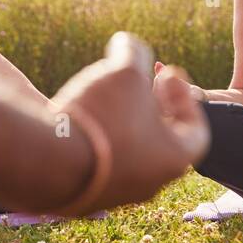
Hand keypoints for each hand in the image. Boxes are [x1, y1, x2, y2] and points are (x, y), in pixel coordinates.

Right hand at [50, 32, 210, 212]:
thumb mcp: (124, 72)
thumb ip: (134, 52)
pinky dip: (99, 142)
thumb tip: (127, 43)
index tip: (166, 74)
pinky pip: (100, 166)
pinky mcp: (85, 199)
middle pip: (162, 141)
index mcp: (174, 159)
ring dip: (124, 124)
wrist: (45, 162)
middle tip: (137, 84)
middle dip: (153, 108)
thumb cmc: (100, 117)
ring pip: (130, 154)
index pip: (197, 129)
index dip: (185, 97)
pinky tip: (82, 119)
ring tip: (107, 98)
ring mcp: (118, 196)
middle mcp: (151, 183)